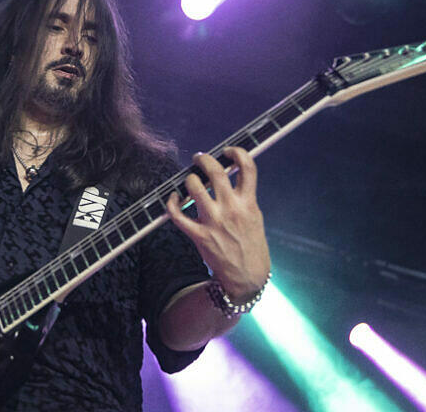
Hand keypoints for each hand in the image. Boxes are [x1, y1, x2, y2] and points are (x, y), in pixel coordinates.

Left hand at [166, 146, 269, 301]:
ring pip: (194, 187)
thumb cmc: (250, 243)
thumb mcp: (254, 216)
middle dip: (204, 159)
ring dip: (188, 179)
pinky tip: (174, 198)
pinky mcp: (199, 236)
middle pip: (215, 172)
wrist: (247, 275)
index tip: (228, 150)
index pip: (247, 167)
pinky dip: (171, 203)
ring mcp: (214, 222)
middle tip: (199, 158)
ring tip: (189, 179)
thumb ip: (244, 195)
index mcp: (249, 203)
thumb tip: (231, 172)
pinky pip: (177, 214)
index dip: (237, 152)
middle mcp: (231, 210)